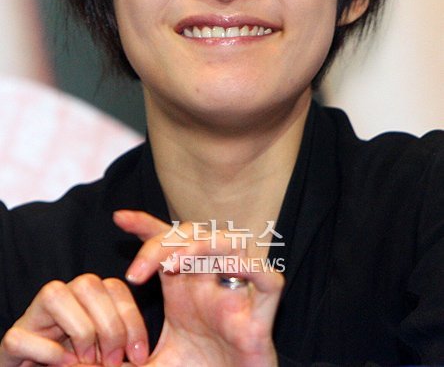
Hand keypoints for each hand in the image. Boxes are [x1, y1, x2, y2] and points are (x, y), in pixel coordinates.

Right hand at [0, 274, 148, 366]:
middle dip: (108, 325)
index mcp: (93, 299)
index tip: (139, 355)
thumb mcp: (118, 352)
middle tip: (114, 361)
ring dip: (79, 331)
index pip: (116, 287)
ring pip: (55, 294)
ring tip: (88, 361)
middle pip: (89, 284)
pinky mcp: (15, 338)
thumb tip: (152, 325)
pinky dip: (49, 353)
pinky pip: (24, 333)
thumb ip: (130, 336)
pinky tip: (66, 365)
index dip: (131, 319)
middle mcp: (66, 298)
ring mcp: (37, 315)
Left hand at [114, 210, 283, 366]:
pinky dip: (250, 269)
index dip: (146, 225)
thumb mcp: (155, 364)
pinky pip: (268, 277)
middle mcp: (211, 280)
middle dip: (164, 242)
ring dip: (201, 246)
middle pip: (193, 235)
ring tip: (173, 266)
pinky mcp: (263, 314)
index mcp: (186, 285)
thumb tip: (86, 366)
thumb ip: (127, 362)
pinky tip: (226, 272)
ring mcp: (238, 293)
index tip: (119, 218)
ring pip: (230, 243)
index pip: (168, 241)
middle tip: (136, 273)